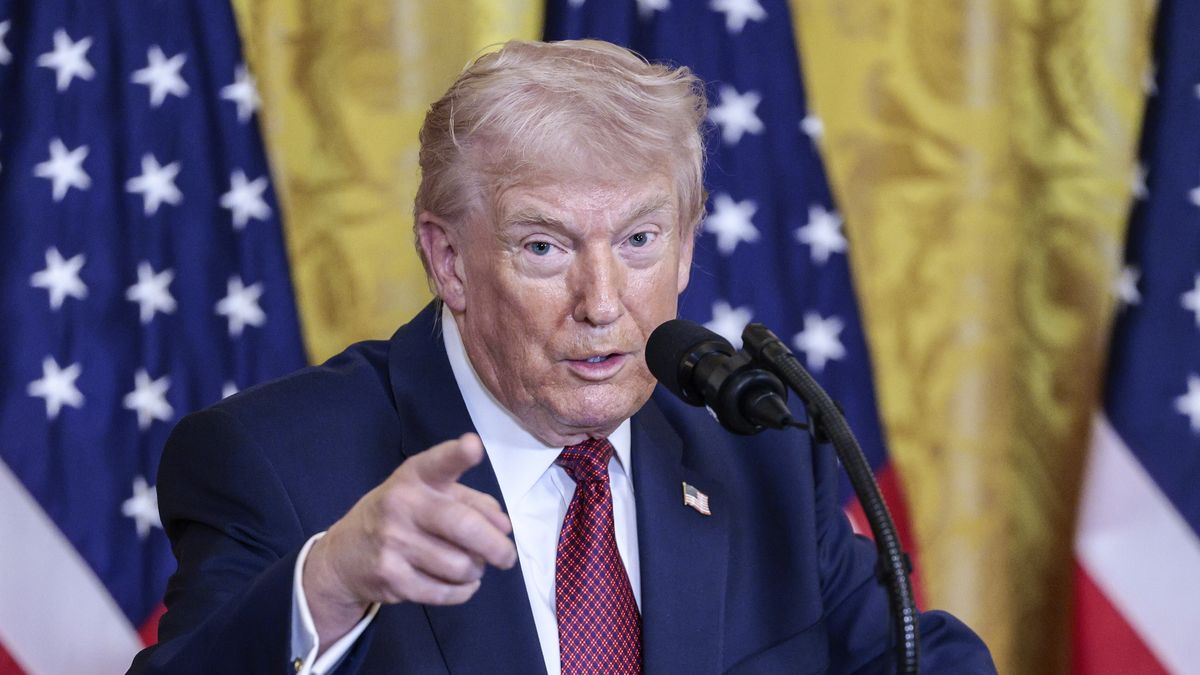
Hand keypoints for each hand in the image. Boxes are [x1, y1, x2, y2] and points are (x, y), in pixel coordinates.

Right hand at [302, 433, 516, 645]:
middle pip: (463, 526)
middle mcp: (401, 504)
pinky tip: (462, 584)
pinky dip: (463, 591)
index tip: (473, 447)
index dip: (458, 454)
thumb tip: (503, 526)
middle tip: (507, 557)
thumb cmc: (400, 516)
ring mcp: (393, 542)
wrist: (344, 553)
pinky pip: (444, 591)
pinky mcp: (390, 578)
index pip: (438, 463)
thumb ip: (471, 501)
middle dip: (496, 547)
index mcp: (414, 476)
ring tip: (472, 566)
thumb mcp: (428, 495)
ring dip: (476, 571)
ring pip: (460, 565)